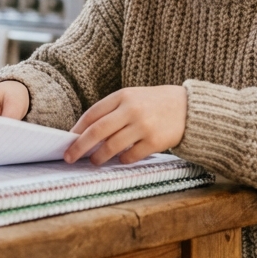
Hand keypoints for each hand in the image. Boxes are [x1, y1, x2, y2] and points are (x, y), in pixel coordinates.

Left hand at [65, 86, 186, 164]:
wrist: (188, 108)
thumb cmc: (155, 104)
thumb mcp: (133, 98)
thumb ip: (112, 111)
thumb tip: (86, 134)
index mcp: (123, 96)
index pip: (93, 114)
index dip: (78, 129)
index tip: (68, 140)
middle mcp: (131, 109)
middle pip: (97, 131)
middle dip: (79, 147)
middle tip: (69, 157)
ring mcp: (143, 126)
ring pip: (111, 146)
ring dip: (99, 157)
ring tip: (95, 161)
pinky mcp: (154, 141)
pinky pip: (130, 156)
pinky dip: (122, 160)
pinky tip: (121, 159)